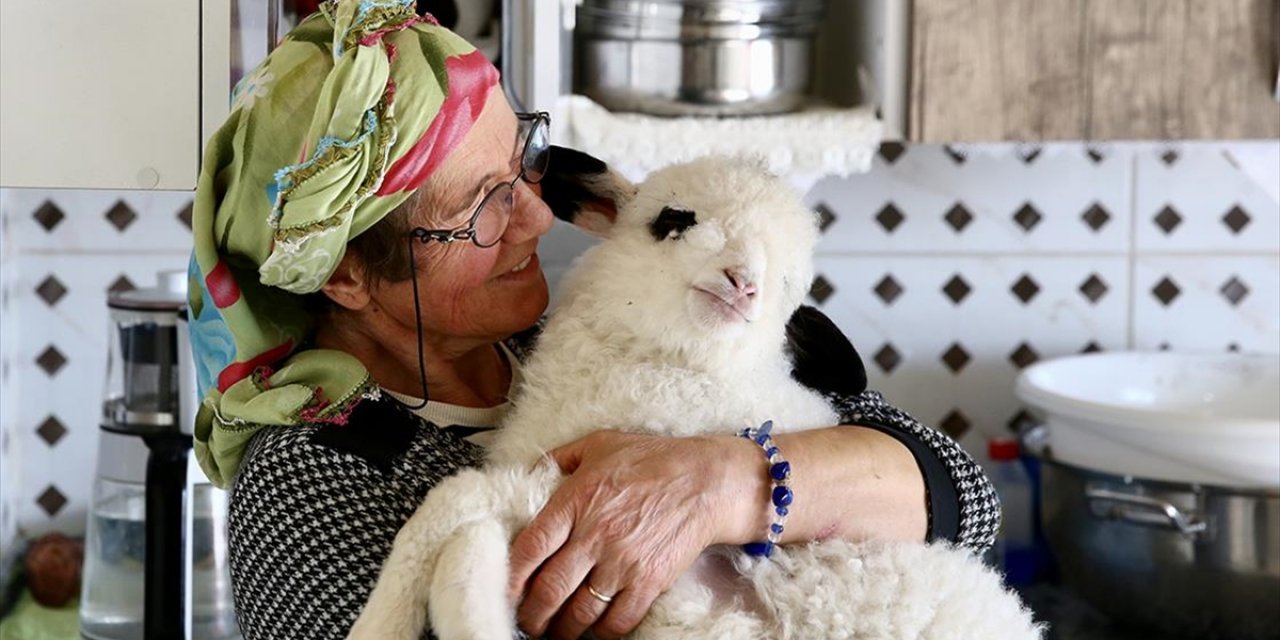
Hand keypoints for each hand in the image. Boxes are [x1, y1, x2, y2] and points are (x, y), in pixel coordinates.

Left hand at [507, 431, 745, 638]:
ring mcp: (623, 561)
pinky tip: (595, 629)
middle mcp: (595, 534)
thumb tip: (528, 472)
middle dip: (532, 614)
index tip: (504, 591)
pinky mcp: (649, 581)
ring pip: (580, 612)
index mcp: (577, 499)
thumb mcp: (600, 443)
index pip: (530, 547)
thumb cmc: (653, 458)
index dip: (510, 577)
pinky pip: (618, 620)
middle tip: (528, 621)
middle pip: (549, 589)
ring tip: (556, 631)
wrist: (706, 480)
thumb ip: (560, 458)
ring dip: (563, 629)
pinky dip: (602, 632)